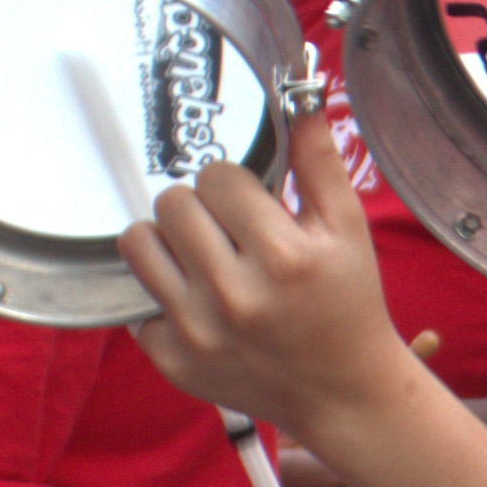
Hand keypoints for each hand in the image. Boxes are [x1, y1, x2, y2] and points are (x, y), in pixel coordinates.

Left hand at [122, 100, 414, 449]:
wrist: (344, 393)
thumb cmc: (349, 303)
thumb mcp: (348, 230)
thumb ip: (319, 160)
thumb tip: (301, 94)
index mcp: (282, 256)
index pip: (216, 177)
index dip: (236, 185)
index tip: (254, 208)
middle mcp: (233, 296)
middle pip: (172, 203)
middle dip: (200, 208)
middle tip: (228, 233)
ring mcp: (196, 333)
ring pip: (138, 244)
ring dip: (167, 242)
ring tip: (200, 257)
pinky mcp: (172, 361)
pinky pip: (137, 300)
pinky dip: (165, 296)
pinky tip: (201, 304)